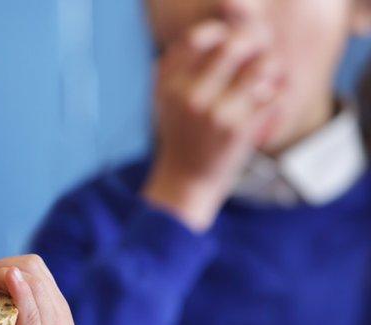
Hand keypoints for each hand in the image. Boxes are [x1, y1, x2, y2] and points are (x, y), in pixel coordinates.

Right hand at [143, 20, 284, 230]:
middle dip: (255, 43)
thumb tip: (222, 23)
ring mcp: (215, 113)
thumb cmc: (182, 131)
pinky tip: (266, 106)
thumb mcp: (169, 96)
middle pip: (235, 45)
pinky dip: (277, 97)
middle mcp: (189, 95)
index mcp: (169, 83)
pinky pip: (275, 95)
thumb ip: (184, 62)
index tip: (228, 42)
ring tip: (267, 79)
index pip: (198, 37)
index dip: (221, 32)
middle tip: (259, 52)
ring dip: (272, 69)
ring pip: (263, 67)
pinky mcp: (239, 131)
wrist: (185, 179)